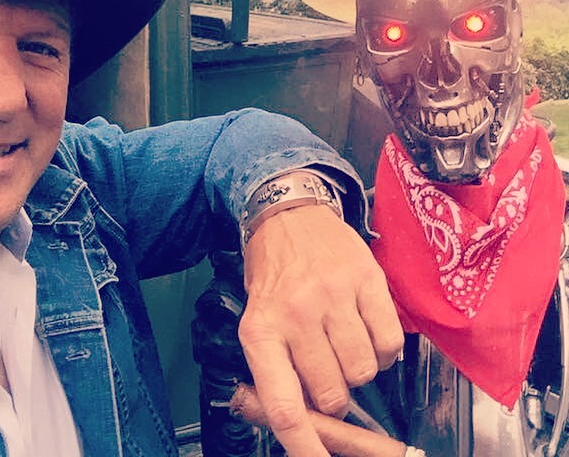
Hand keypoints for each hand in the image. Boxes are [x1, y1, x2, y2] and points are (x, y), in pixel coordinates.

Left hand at [238, 204, 402, 455]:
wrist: (289, 213)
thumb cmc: (272, 272)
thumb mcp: (257, 317)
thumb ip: (275, 366)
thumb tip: (297, 420)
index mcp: (262, 329)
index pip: (285, 404)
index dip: (305, 445)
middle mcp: (297, 314)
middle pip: (334, 393)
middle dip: (334, 394)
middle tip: (326, 370)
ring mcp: (334, 296)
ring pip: (364, 371)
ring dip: (358, 368)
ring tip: (342, 341)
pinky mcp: (367, 280)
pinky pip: (389, 342)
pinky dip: (383, 348)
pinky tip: (364, 327)